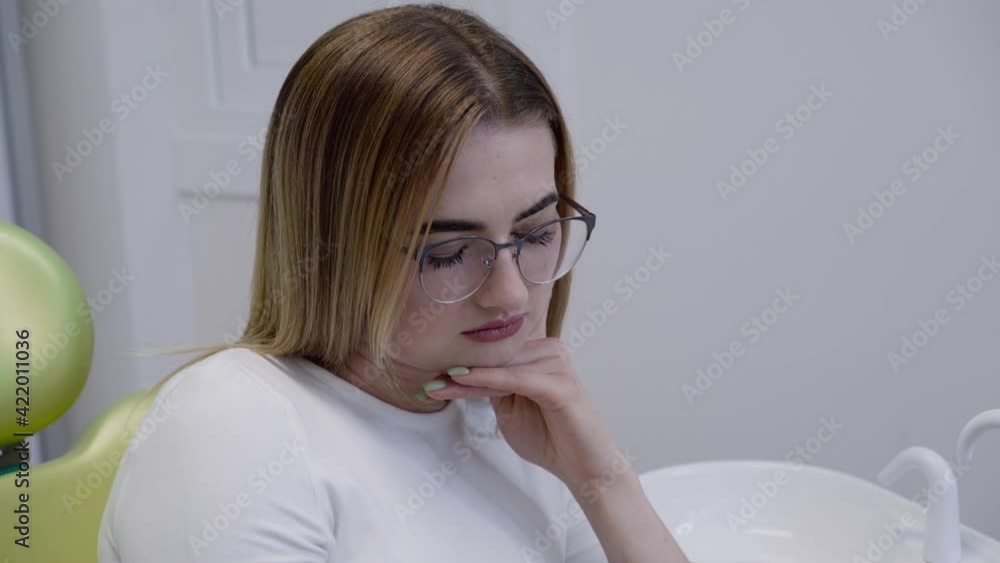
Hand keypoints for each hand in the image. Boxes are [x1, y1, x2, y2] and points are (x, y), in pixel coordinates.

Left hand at [423, 322, 626, 488]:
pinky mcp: (560, 383)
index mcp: (539, 352)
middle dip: (460, 369)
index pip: (496, 354)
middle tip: (428, 382)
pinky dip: (488, 380)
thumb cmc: (549, 437)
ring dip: (469, 377)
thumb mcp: (510, 408)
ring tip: (439, 387)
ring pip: (502, 365)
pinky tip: (463, 381)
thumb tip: (459, 372)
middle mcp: (550, 350)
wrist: (582, 466)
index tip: (431, 375)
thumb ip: (492, 387)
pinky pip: (516, 378)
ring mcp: (557, 364)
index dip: (463, 363)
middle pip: (496, 357)